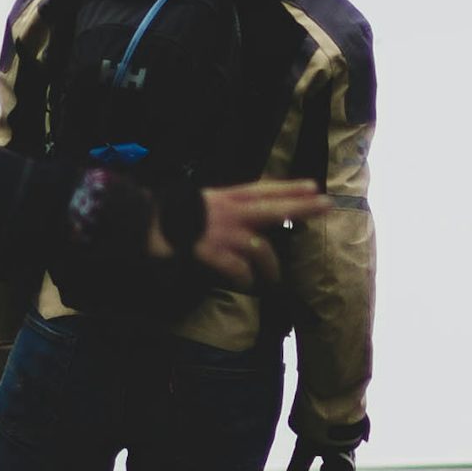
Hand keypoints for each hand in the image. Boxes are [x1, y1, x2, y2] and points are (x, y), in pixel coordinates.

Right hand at [156, 180, 322, 291]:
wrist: (144, 224)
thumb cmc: (172, 214)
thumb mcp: (203, 203)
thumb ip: (225, 208)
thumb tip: (246, 217)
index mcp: (226, 198)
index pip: (264, 189)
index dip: (289, 188)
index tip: (313, 186)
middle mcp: (229, 212)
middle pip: (272, 209)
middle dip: (301, 208)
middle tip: (327, 206)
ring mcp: (222, 232)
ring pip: (259, 248)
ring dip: (270, 265)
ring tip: (274, 279)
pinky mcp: (211, 252)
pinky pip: (238, 269)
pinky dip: (245, 278)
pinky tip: (248, 284)